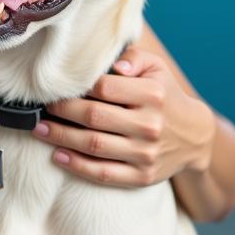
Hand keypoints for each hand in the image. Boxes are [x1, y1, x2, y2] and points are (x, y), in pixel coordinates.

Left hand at [33, 43, 215, 188]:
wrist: (194, 136)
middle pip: (94, 116)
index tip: (56, 87)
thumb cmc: (164, 94)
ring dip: (61, 137)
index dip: (77, 88)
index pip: (104, 88)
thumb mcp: (156, 68)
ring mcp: (146, 154)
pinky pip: (103, 173)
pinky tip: (58, 155)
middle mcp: (150, 125)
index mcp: (152, 94)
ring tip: (40, 129)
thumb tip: (111, 64)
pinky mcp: (142, 177)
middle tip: (40, 108)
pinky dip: (77, 165)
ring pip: (94, 145)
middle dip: (61, 111)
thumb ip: (132, 57)